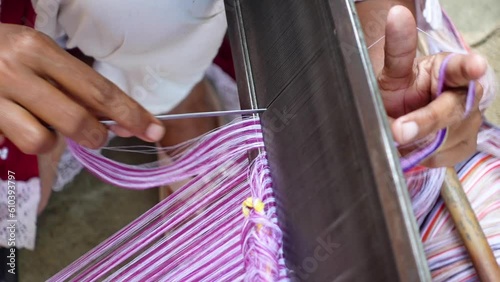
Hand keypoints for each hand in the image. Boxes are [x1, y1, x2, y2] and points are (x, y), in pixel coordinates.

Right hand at [0, 24, 164, 153]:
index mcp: (38, 47)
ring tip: (47, 121)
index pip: (98, 87)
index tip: (155, 130)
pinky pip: (22, 143)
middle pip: (79, 118)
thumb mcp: (38, 55)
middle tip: (101, 136)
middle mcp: (16, 68)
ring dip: (59, 139)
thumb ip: (75, 85)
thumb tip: (117, 119)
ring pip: (47, 138)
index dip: (131, 113)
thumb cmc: (0, 52)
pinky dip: (33, 139)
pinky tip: (23, 122)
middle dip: (99, 135)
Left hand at [380, 6, 485, 167]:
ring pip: (447, 137)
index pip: (463, 68)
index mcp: (451, 69)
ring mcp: (468, 122)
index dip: (468, 68)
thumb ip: (398, 48)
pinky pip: (442, 156)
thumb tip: (396, 14)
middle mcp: (467, 95)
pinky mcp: (463, 146)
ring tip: (398, 132)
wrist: (400, 117)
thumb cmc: (401, 91)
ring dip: (417, 140)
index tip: (474, 66)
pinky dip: (421, 153)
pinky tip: (411, 145)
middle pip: (453, 110)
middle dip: (425, 121)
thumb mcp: (395, 72)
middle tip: (400, 130)